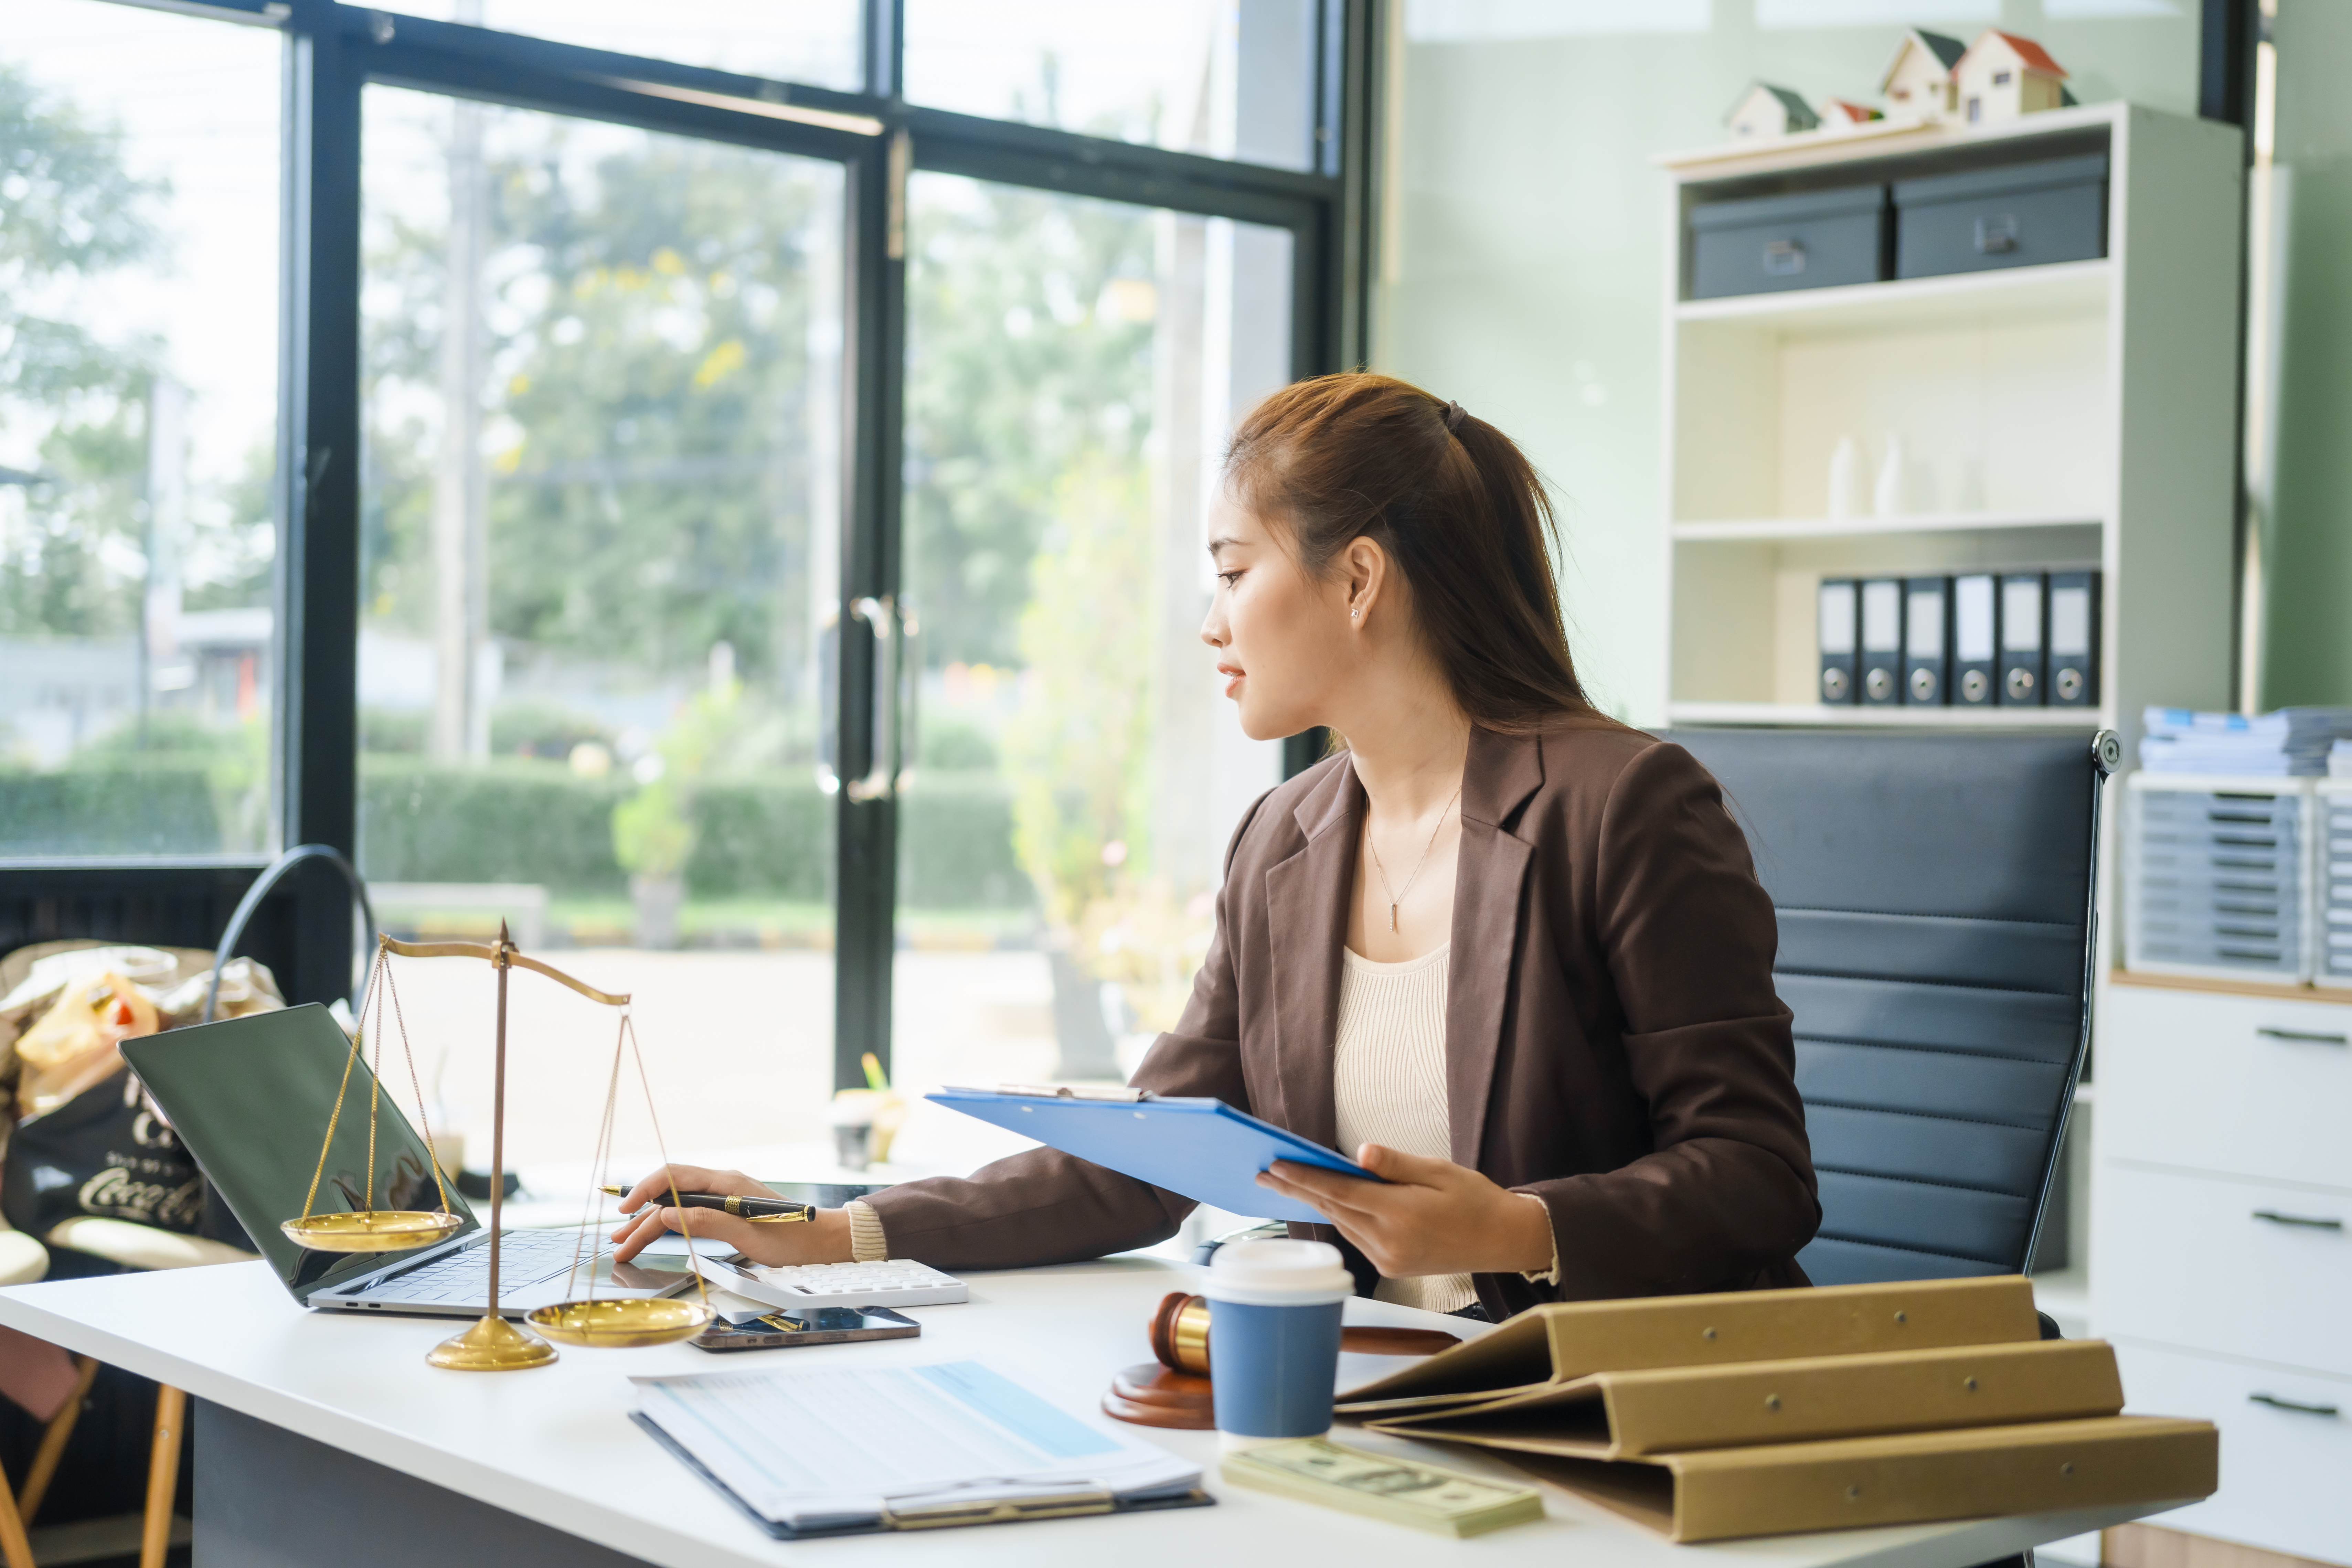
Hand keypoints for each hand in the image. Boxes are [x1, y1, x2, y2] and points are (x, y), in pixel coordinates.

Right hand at [608, 1164, 854, 1266]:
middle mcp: (722, 1185)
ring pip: (678, 1207)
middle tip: (618, 1243)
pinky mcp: (728, 1210)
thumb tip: (667, 1216)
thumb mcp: (749, 1235)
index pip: (674, 1178)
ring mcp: (724, 1197)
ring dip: (651, 1225)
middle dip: (641, 1219)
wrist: (824, 1240)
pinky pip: (691, 1213)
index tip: (625, 1211)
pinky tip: (653, 1235)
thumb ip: (707, 1222)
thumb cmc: (794, 1238)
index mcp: (727, 1183)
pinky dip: (670, 1226)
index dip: (645, 1191)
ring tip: (625, 1244)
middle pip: (671, 1197)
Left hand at [1255, 1144, 1553, 1279]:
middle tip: (1263, 1174)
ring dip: (1315, 1203)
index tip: (1275, 1165)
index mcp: (1402, 1215)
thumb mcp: (1440, 1171)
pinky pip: (1356, 1237)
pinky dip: (1339, 1217)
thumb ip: (1397, 1164)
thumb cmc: (1474, 1199)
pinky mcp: (1391, 1267)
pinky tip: (1324, 1202)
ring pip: (1342, 1225)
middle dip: (1297, 1189)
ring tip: (1285, 1182)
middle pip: (1333, 1210)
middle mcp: (1390, 1243)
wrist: (1502, 1241)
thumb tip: (1361, 1153)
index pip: (1340, 1193)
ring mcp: (1389, 1259)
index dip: (1304, 1177)